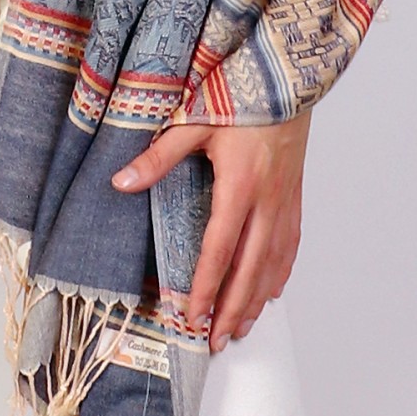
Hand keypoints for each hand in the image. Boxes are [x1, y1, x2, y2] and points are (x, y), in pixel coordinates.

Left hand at [111, 111, 310, 349]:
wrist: (289, 75)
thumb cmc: (240, 93)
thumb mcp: (193, 121)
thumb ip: (157, 156)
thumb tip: (121, 182)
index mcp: (240, 185)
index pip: (219, 249)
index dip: (205, 287)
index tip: (192, 316)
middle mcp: (268, 200)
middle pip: (251, 269)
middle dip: (232, 309)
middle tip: (216, 340)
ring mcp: (286, 199)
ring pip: (274, 263)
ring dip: (256, 299)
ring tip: (239, 327)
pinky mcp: (295, 193)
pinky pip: (290, 244)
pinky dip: (279, 273)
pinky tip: (271, 290)